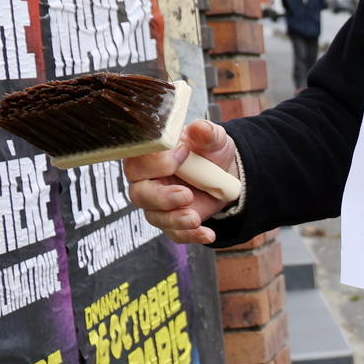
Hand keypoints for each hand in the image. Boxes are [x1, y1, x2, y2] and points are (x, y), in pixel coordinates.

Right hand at [124, 119, 241, 245]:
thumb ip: (206, 133)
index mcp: (149, 157)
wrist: (225, 174)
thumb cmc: (209, 151)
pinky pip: (175, 233)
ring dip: (175, 219)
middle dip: (161, 197)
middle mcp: (147, 182)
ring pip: (155, 216)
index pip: (138, 160)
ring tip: (195, 217)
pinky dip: (190, 235)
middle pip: (140, 194)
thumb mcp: (212, 139)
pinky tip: (207, 233)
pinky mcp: (172, 222)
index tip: (183, 153)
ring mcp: (158, 205)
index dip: (155, 160)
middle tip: (185, 194)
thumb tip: (200, 128)